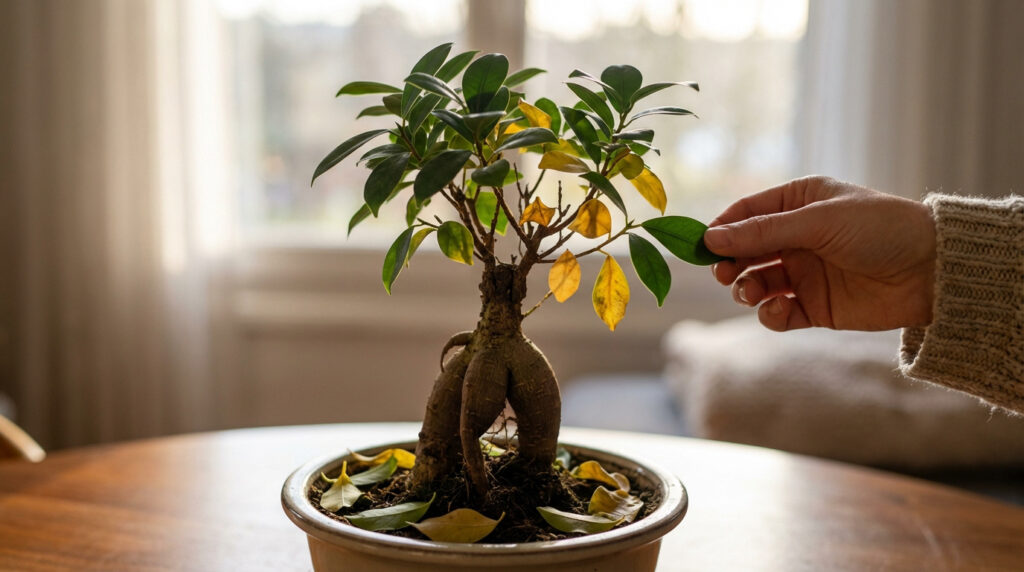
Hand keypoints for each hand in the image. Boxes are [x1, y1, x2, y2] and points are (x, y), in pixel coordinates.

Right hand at [705, 176, 936, 330]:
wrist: (932, 271)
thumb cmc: (880, 229)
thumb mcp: (818, 221)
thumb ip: (762, 232)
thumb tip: (710, 238)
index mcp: (799, 203)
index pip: (746, 213)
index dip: (721, 229)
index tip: (701, 246)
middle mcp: (798, 237)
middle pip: (745, 250)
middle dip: (729, 262)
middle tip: (722, 274)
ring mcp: (805, 273)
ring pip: (757, 283)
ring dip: (746, 289)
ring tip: (751, 292)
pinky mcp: (815, 307)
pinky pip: (778, 313)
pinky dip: (770, 314)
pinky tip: (778, 310)